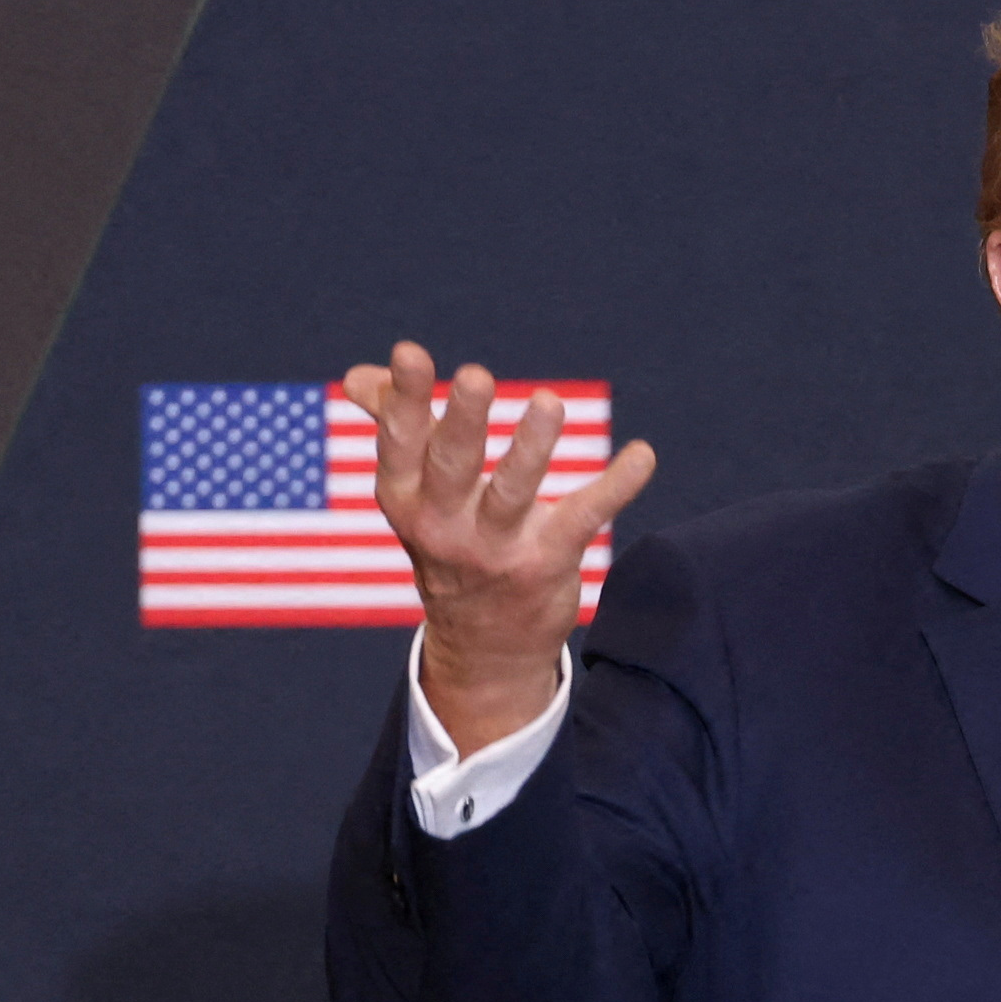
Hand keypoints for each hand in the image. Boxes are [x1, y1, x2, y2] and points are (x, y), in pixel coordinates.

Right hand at [352, 341, 656, 756]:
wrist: (482, 649)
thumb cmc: (448, 544)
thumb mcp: (413, 496)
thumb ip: (393, 427)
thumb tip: (357, 375)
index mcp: (406, 500)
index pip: (401, 444)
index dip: (402, 399)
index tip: (409, 352)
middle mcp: (444, 526)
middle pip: (452, 466)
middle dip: (462, 421)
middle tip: (475, 375)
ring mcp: (496, 548)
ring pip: (513, 493)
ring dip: (531, 448)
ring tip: (549, 402)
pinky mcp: (546, 563)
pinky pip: (582, 517)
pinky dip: (616, 486)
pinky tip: (643, 455)